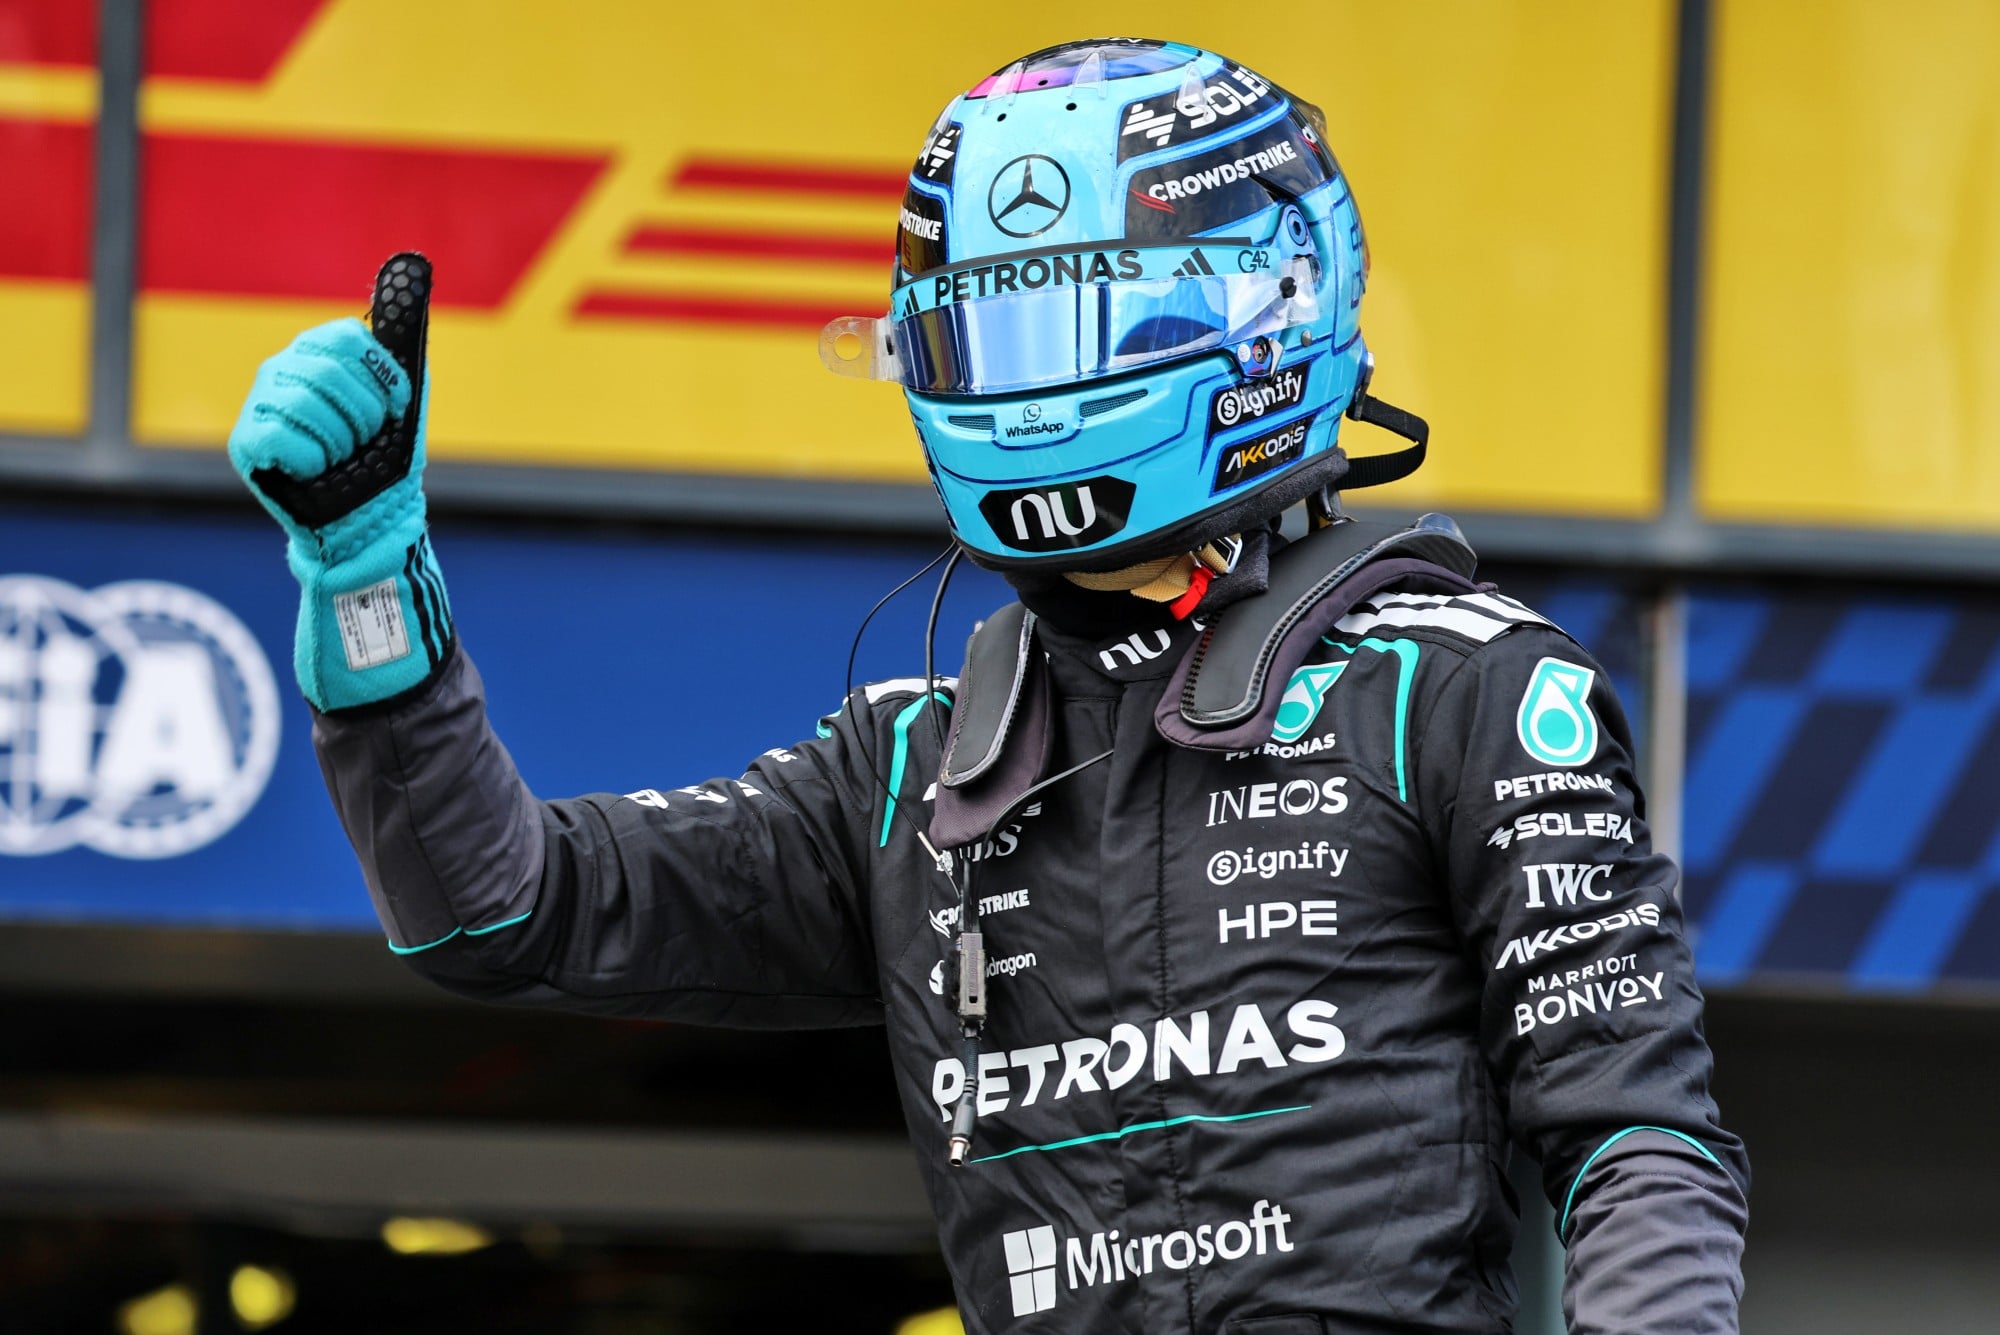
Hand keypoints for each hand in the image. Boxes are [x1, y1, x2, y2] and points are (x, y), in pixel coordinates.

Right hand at [229, 254, 453, 710]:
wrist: (369, 525)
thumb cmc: (386, 464)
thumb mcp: (404, 398)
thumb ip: (401, 340)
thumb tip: (410, 266)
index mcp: (318, 354)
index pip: (349, 339)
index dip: (382, 380)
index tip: (392, 409)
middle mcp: (281, 371)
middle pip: (330, 372)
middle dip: (366, 417)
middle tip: (366, 444)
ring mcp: (260, 407)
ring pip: (310, 405)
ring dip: (344, 443)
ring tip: (342, 462)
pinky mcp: (246, 445)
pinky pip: (285, 438)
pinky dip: (315, 463)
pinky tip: (316, 473)